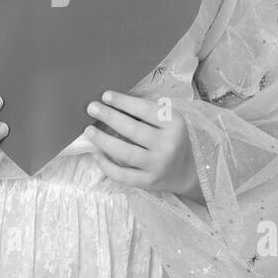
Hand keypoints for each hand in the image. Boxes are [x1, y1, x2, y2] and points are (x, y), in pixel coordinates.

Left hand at [83, 90, 199, 198]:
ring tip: (88, 131)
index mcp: (174, 124)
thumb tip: (113, 103)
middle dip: (109, 117)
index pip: (145, 110)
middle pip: (133, 130)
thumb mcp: (168, 121)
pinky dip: (106, 165)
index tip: (105, 96)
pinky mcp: (149, 182)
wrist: (189, 170)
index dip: (123, 102)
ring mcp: (158, 165)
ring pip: (125, 153)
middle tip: (91, 108)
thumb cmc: (172, 138)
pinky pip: (123, 175)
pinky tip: (96, 155)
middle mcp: (168, 145)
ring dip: (103, 140)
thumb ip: (147, 113)